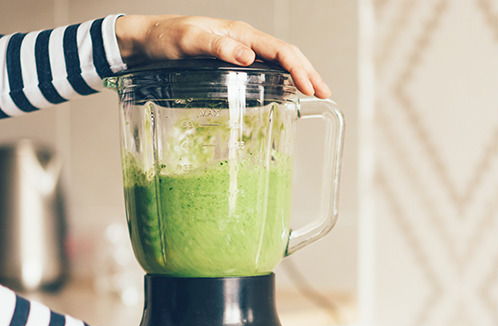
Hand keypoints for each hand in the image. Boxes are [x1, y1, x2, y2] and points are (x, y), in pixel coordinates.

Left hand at [115, 14, 330, 98]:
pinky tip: (287, 93)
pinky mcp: (234, 64)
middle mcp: (245, 41)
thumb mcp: (188, 41)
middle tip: (324, 94)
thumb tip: (248, 56)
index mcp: (240, 33)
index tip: (311, 89)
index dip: (299, 69)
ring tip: (314, 94)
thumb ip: (217, 46)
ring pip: (279, 62)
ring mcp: (241, 52)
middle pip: (287, 54)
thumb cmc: (165, 39)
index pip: (280, 50)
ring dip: (299, 76)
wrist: (147, 41)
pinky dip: (282, 80)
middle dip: (308, 73)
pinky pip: (266, 70)